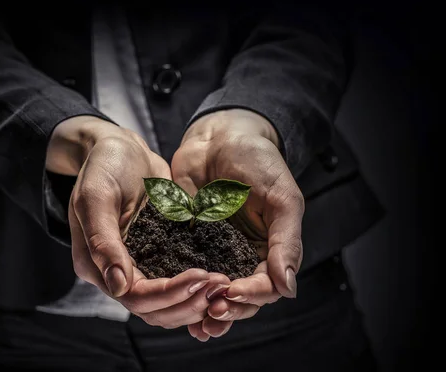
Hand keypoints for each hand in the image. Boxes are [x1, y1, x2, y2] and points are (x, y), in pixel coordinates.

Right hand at [48, 116, 225, 327]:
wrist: (120, 148)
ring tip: (224, 284)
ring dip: (196, 300)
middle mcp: (116, 272)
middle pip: (154, 309)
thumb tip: (118, 286)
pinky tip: (221, 276)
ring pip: (168, 304)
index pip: (135, 297)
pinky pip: (177, 282)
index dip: (169, 293)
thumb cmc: (104, 165)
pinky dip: (197, 287)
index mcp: (96, 264)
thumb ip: (103, 240)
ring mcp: (139, 265)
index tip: (201, 275)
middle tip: (221, 284)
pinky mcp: (158, 254)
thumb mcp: (97, 196)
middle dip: (188, 301)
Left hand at [171, 109, 303, 338]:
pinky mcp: (185, 239)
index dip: (250, 296)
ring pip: (210, 291)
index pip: (264, 286)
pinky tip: (170, 299)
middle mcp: (241, 254)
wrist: (221, 135)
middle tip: (210, 312)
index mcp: (268, 248)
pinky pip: (182, 268)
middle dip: (226, 309)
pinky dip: (180, 288)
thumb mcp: (281, 198)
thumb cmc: (258, 160)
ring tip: (194, 322)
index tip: (231, 293)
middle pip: (237, 297)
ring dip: (203, 309)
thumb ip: (285, 242)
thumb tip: (288, 289)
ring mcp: (213, 249)